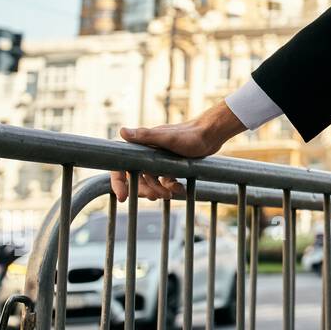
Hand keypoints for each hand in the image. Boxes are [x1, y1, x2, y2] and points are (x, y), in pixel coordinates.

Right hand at [111, 101, 245, 202]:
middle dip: (144, 189)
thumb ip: (145, 136)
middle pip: (136, 177)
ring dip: (158, 190)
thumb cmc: (190, 135)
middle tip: (153, 197)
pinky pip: (165, 180)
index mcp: (141, 145)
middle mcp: (147, 152)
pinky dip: (171, 186)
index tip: (123, 197)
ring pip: (151, 180)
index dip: (119, 182)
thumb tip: (122, 132)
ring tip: (169, 195)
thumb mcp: (167, 138)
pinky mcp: (170, 164)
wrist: (212, 135)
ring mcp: (159, 159)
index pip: (121, 165)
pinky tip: (180, 190)